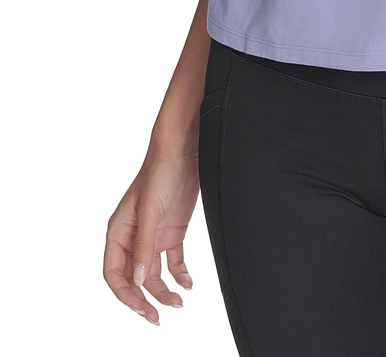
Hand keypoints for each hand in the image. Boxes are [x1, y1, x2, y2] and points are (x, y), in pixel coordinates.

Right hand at [103, 139, 200, 325]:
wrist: (183, 151)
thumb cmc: (159, 173)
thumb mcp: (150, 212)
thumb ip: (145, 247)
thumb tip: (140, 281)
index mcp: (119, 232)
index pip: (115, 274)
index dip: (126, 295)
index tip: (142, 308)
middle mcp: (134, 237)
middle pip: (135, 278)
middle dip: (145, 298)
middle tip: (158, 315)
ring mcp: (154, 235)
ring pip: (154, 273)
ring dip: (164, 290)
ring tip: (179, 302)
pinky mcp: (173, 231)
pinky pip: (173, 261)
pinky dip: (180, 274)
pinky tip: (189, 283)